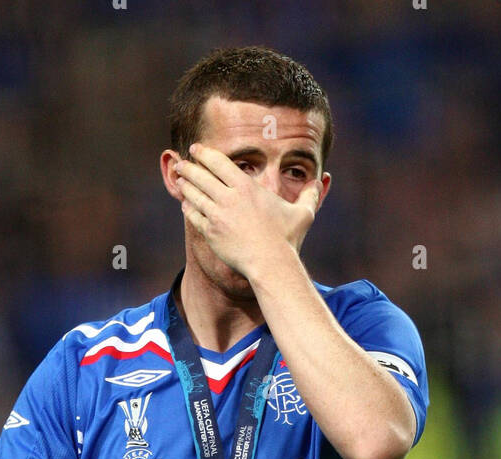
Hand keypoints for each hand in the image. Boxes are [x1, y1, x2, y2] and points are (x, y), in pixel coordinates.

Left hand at [175, 143, 322, 279]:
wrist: (271, 265)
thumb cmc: (287, 240)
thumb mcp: (303, 214)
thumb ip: (310, 195)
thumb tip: (321, 182)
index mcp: (246, 187)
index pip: (217, 162)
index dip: (204, 153)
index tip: (196, 149)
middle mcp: (228, 198)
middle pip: (200, 175)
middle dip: (188, 167)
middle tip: (181, 164)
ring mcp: (217, 216)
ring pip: (193, 194)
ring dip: (185, 186)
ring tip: (180, 180)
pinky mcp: (211, 234)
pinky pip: (194, 216)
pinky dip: (188, 208)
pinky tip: (186, 205)